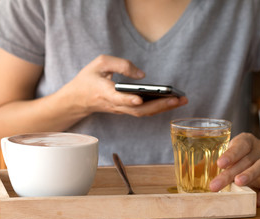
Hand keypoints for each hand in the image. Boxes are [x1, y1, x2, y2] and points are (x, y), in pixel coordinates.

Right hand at [59, 55, 186, 116]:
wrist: (78, 99)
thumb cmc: (88, 79)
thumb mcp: (99, 63)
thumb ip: (120, 64)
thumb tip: (142, 75)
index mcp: (104, 92)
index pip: (117, 98)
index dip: (128, 99)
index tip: (139, 98)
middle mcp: (114, 104)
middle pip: (138, 110)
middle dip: (160, 105)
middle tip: (179, 98)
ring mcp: (120, 110)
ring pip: (143, 113)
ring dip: (163, 108)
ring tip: (181, 99)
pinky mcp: (124, 110)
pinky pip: (142, 112)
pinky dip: (158, 108)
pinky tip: (171, 101)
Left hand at [209, 133, 259, 206]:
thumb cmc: (244, 153)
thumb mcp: (234, 148)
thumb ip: (219, 157)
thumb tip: (195, 168)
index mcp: (246, 141)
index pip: (239, 146)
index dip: (230, 155)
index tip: (219, 163)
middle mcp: (258, 150)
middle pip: (244, 161)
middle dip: (229, 173)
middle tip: (215, 185)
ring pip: (259, 167)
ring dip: (248, 175)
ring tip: (238, 183)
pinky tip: (257, 200)